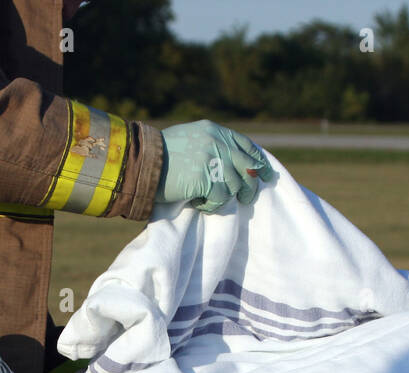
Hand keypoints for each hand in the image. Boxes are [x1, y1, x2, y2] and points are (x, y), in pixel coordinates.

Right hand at [155, 121, 273, 212]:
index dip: (260, 162)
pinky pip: (220, 198)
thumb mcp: (189, 139)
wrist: (141, 162)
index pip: (247, 146)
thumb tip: (233, 163)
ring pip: (234, 186)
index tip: (267, 175)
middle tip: (247, 198)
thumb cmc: (161, 155)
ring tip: (210, 201)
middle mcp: (217, 142)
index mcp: (214, 131)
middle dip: (250, 186)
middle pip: (247, 168)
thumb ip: (211, 146)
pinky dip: (212, 205)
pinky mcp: (207, 179)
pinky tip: (200, 203)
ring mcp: (213, 160)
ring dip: (225, 198)